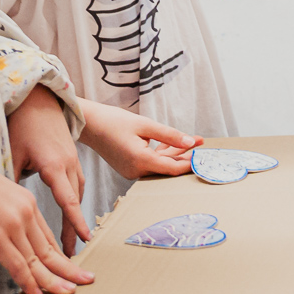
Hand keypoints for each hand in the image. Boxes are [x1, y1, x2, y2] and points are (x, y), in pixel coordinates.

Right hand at [0, 156, 94, 293]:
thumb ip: (7, 216)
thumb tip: (4, 236)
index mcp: (28, 203)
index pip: (46, 236)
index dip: (59, 255)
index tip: (70, 267)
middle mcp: (26, 214)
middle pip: (49, 248)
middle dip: (69, 268)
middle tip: (86, 280)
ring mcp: (13, 225)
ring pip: (37, 260)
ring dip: (53, 280)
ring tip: (69, 292)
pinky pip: (17, 264)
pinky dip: (28, 281)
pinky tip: (37, 293)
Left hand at [6, 85, 90, 254]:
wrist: (40, 100)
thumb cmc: (24, 125)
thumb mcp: (13, 153)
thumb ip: (11, 179)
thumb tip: (2, 206)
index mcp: (54, 165)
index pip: (67, 199)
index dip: (75, 221)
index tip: (84, 239)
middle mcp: (68, 164)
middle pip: (75, 201)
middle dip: (75, 227)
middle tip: (73, 252)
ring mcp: (72, 160)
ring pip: (78, 193)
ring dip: (75, 216)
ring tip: (72, 239)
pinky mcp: (71, 158)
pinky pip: (77, 183)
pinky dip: (74, 201)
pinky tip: (70, 212)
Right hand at [77, 98, 200, 179]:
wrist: (89, 124)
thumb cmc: (114, 122)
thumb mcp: (146, 125)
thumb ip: (169, 135)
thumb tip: (189, 142)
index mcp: (140, 161)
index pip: (172, 168)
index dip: (190, 163)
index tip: (204, 156)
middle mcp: (135, 171)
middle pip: (168, 167)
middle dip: (186, 155)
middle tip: (201, 142)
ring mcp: (131, 171)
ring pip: (160, 164)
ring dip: (175, 152)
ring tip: (194, 140)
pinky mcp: (129, 167)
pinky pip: (150, 162)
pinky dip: (162, 154)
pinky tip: (174, 143)